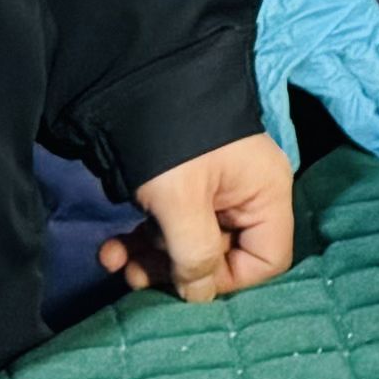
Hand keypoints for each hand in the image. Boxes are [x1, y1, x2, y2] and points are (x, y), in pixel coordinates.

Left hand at [103, 134, 298, 299]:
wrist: (135, 82)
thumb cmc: (170, 139)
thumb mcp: (181, 202)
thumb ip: (196, 255)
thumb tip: (198, 296)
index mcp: (265, 193)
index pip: (266, 259)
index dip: (227, 279)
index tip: (186, 279)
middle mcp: (246, 195)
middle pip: (223, 256)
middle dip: (175, 271)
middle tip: (136, 275)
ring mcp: (214, 192)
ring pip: (189, 246)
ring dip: (151, 260)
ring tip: (116, 260)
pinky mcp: (183, 188)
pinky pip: (170, 228)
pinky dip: (141, 241)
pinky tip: (112, 247)